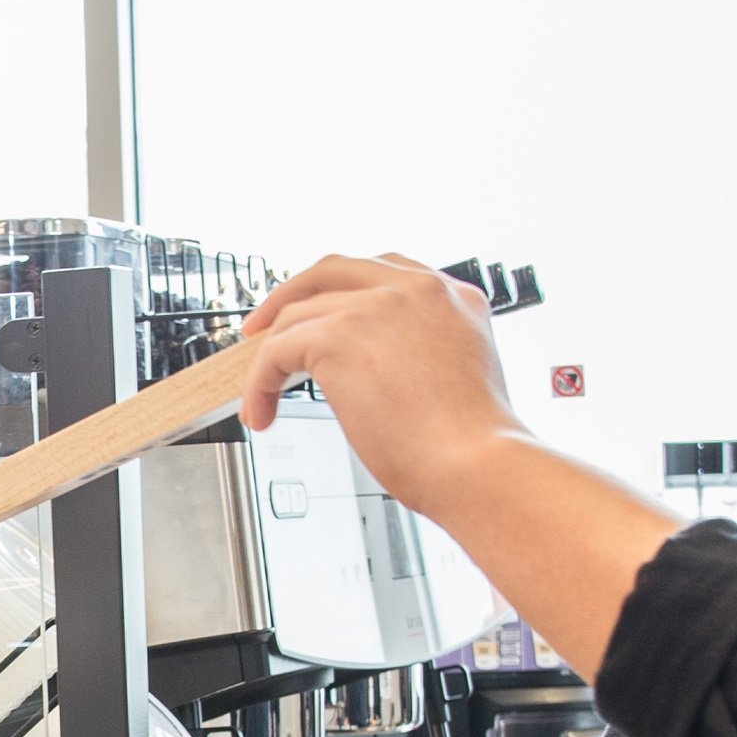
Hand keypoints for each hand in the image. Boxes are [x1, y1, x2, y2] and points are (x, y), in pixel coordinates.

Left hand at [237, 253, 524, 515]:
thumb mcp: (455, 379)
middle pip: (335, 270)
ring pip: (299, 315)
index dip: (342, 293)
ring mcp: (379, 306)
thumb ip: (420, 354)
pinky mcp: (340, 334)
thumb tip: (371, 371)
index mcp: (454, 298)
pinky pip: (278, 351)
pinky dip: (260, 384)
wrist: (475, 466)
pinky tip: (261, 413)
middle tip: (263, 327)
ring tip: (261, 396)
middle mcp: (419, 290)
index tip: (320, 315)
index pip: (385, 273)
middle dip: (290, 295)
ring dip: (269, 358)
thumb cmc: (470, 447)